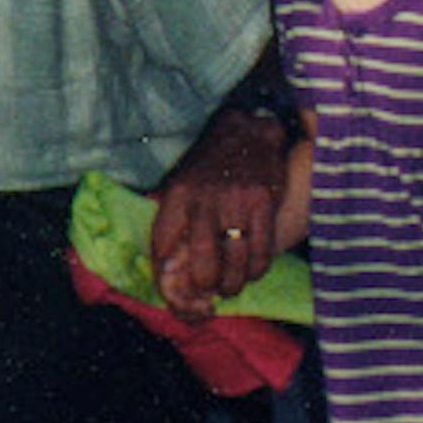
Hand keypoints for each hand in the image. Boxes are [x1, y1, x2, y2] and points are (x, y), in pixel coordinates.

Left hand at [150, 114, 285, 314]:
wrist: (248, 132)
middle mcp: (204, 200)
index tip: (172, 288)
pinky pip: (261, 252)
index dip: (165, 275)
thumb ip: (167, 212)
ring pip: (235, 263)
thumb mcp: (180, 179)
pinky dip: (257, 270)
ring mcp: (236, 202)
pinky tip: (252, 270)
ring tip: (231, 286)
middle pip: (203, 263)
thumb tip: (159, 253)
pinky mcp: (263, 203)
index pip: (162, 245)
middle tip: (210, 291)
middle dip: (206, 285)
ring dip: (233, 284)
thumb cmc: (210, 164)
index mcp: (177, 195)